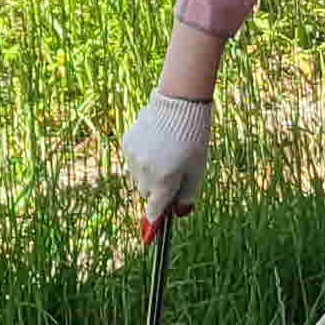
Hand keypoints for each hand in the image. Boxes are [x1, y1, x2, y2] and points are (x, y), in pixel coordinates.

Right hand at [120, 92, 211, 239]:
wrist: (180, 105)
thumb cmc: (194, 139)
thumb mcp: (197, 170)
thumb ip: (187, 195)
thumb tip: (179, 212)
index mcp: (164, 181)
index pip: (154, 210)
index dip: (157, 216)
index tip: (158, 219)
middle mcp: (144, 172)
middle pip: (146, 193)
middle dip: (157, 189)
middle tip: (172, 174)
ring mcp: (133, 157)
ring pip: (137, 176)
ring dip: (148, 173)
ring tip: (165, 154)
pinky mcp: (126, 143)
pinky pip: (132, 160)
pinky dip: (141, 157)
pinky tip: (155, 143)